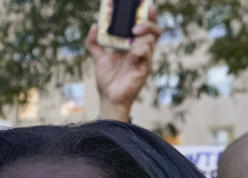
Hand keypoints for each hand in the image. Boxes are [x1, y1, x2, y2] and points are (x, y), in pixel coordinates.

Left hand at [87, 3, 161, 121]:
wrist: (109, 98)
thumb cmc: (108, 80)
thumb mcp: (99, 58)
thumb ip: (94, 43)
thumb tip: (94, 25)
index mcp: (132, 45)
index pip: (145, 27)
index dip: (148, 15)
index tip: (147, 5)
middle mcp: (141, 50)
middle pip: (154, 30)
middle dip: (147, 23)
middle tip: (134, 26)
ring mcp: (144, 59)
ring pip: (151, 40)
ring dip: (141, 37)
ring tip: (130, 40)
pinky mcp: (145, 68)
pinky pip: (147, 53)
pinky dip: (140, 49)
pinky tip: (132, 53)